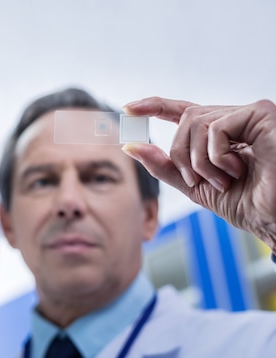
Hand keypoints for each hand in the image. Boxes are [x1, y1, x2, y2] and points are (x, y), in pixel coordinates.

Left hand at [121, 97, 275, 251]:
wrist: (274, 219)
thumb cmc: (247, 204)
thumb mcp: (195, 185)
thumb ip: (165, 166)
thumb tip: (131, 146)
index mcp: (222, 133)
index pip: (183, 111)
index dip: (155, 106)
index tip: (128, 109)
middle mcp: (236, 119)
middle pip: (185, 120)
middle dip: (180, 154)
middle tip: (197, 180)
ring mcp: (250, 114)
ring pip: (195, 122)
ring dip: (199, 161)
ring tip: (224, 179)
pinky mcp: (262, 114)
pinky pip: (216, 127)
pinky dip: (216, 155)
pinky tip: (237, 169)